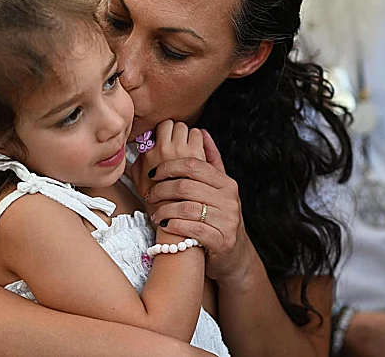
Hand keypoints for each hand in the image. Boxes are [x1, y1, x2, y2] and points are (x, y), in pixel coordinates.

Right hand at [130, 120, 204, 223]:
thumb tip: (139, 148)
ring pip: (187, 128)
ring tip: (189, 148)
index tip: (167, 140)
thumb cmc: (158, 202)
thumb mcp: (139, 181)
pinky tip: (198, 154)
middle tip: (179, 143)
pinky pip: (199, 135)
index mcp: (148, 153)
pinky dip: (200, 140)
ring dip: (189, 134)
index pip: (157, 128)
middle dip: (177, 131)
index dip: (163, 133)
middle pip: (173, 124)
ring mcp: (180, 151)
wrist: (174, 218)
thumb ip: (137, 163)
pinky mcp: (195, 156)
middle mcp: (163, 149)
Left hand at [148, 129, 255, 282]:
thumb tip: (202, 132)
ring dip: (164, 210)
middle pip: (186, 186)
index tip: (153, 173)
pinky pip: (193, 229)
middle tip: (150, 195)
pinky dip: (175, 226)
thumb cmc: (219, 217)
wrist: (234, 253)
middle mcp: (229, 199)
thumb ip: (210, 160)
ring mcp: (227, 220)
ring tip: (155, 213)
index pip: (193, 165)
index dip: (169, 166)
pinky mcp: (222, 240)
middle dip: (162, 190)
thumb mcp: (218, 188)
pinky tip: (165, 226)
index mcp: (226, 182)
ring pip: (187, 208)